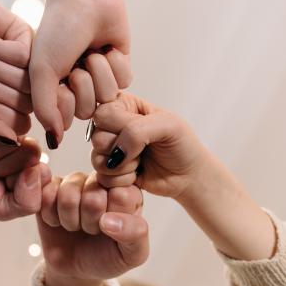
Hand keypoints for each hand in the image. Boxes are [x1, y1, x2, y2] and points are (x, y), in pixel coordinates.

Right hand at [0, 120, 49, 220]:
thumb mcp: (0, 208)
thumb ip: (27, 202)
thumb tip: (37, 170)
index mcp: (36, 168)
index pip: (42, 172)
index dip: (17, 181)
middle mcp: (28, 145)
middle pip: (30, 152)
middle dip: (2, 166)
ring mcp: (12, 125)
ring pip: (14, 137)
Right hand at [29, 0, 131, 147]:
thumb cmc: (57, 30)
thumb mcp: (42, 70)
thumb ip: (45, 109)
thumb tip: (54, 142)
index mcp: (53, 90)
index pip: (64, 119)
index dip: (64, 100)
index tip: (60, 78)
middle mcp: (75, 88)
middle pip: (88, 110)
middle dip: (83, 82)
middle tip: (77, 60)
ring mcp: (98, 79)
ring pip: (108, 97)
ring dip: (100, 70)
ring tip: (91, 50)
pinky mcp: (120, 69)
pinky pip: (124, 82)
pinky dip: (115, 62)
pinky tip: (106, 46)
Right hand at [37, 173, 147, 285]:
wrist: (75, 267)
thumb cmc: (107, 256)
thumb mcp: (132, 254)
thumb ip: (135, 234)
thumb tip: (109, 219)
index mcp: (128, 192)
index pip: (121, 195)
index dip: (111, 219)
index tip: (111, 229)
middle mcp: (102, 180)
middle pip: (93, 195)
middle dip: (89, 222)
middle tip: (92, 230)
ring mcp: (75, 181)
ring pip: (67, 193)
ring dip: (69, 220)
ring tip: (75, 226)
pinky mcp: (50, 186)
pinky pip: (45, 193)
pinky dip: (50, 216)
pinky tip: (57, 221)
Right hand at [91, 93, 276, 260]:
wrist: (188, 176)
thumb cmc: (182, 145)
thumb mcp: (167, 125)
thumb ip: (136, 131)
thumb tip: (114, 152)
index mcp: (124, 105)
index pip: (102, 113)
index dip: (119, 127)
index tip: (141, 131)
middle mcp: (112, 126)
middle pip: (97, 137)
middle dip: (122, 148)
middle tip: (143, 150)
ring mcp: (110, 149)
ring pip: (96, 158)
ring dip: (123, 166)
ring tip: (141, 162)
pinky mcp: (110, 171)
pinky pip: (102, 176)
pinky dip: (121, 180)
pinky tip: (137, 174)